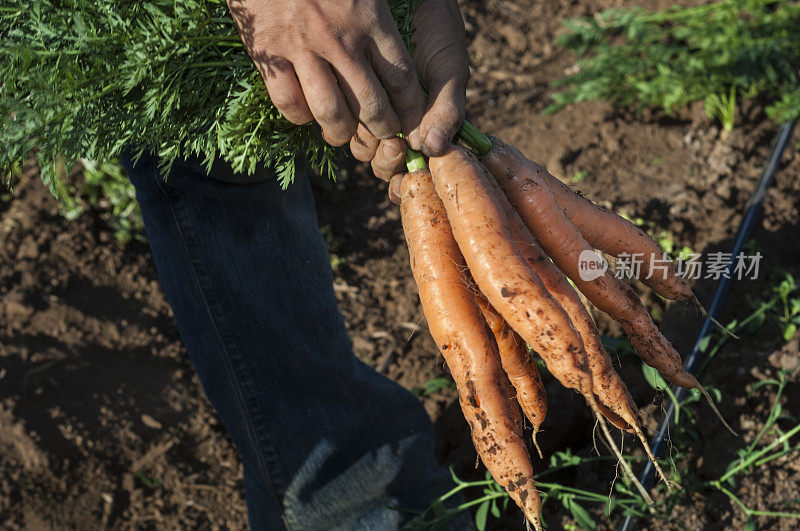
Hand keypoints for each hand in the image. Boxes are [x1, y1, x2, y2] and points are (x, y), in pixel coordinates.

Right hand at [228, 0, 425, 147]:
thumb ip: (381, 11)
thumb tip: (399, 45)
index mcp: (368, 17)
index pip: (401, 78)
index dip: (411, 108)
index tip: (415, 121)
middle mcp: (339, 39)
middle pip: (371, 104)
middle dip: (382, 129)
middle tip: (384, 135)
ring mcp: (302, 48)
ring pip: (331, 112)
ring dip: (342, 131)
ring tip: (345, 133)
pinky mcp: (269, 54)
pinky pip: (290, 103)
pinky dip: (302, 116)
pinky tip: (308, 113)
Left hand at [348, 0, 469, 201]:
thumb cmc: (435, 29)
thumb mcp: (448, 68)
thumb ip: (447, 108)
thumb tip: (433, 149)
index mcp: (422, 125)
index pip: (410, 167)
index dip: (404, 181)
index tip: (407, 176)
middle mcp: (393, 122)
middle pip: (382, 162)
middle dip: (386, 162)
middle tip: (394, 145)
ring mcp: (366, 107)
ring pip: (359, 144)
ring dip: (365, 143)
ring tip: (376, 125)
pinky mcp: (340, 88)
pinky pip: (335, 114)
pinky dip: (340, 119)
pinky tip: (348, 110)